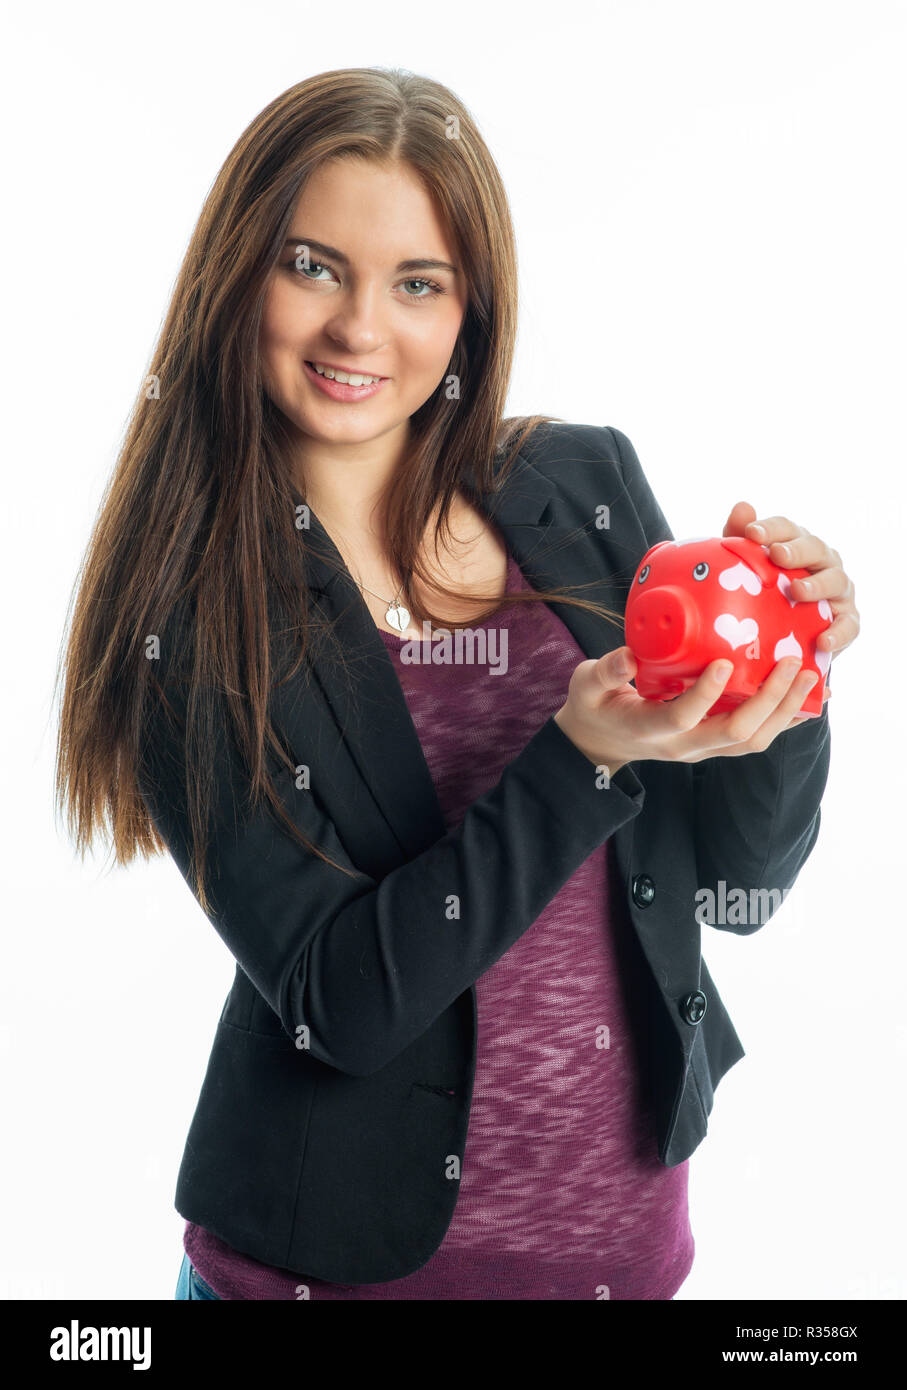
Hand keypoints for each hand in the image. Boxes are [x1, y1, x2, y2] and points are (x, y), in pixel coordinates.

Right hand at [554, 646, 820, 774]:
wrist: (601, 741)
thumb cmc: (594, 705)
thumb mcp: (587, 685)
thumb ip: (607, 671)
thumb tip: (629, 654)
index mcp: (649, 729)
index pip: (683, 718)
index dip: (705, 694)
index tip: (724, 662)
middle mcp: (682, 746)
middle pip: (735, 734)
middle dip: (769, 700)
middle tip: (791, 662)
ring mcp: (701, 750)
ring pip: (753, 742)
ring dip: (785, 711)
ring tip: (810, 677)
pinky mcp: (714, 744)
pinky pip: (756, 738)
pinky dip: (783, 718)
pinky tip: (806, 695)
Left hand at [724, 501, 858, 721]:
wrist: (785, 634)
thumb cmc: (766, 591)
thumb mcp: (747, 566)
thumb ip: (739, 537)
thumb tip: (742, 507)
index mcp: (797, 544)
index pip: (787, 528)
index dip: (771, 529)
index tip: (751, 533)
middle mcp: (822, 561)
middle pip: (815, 548)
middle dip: (796, 550)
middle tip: (777, 555)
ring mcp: (838, 590)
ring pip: (836, 581)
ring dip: (817, 585)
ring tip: (797, 592)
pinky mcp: (848, 619)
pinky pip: (848, 625)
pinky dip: (838, 632)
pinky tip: (822, 640)